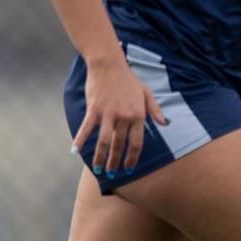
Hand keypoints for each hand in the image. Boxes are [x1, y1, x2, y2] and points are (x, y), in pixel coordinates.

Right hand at [72, 55, 166, 174]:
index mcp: (138, 115)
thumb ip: (155, 110)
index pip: (137, 142)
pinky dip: (80, 140)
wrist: (109, 65)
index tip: (129, 168)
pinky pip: (86, 128)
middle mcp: (124, 116)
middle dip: (116, 162)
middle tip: (113, 175)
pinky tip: (75, 151)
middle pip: (119, 145)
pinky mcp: (94, 109)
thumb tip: (165, 124)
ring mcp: (108, 113)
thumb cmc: (129, 79)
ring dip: (100, 157)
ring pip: (104, 141)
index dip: (133, 158)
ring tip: (98, 169)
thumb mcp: (147, 93)